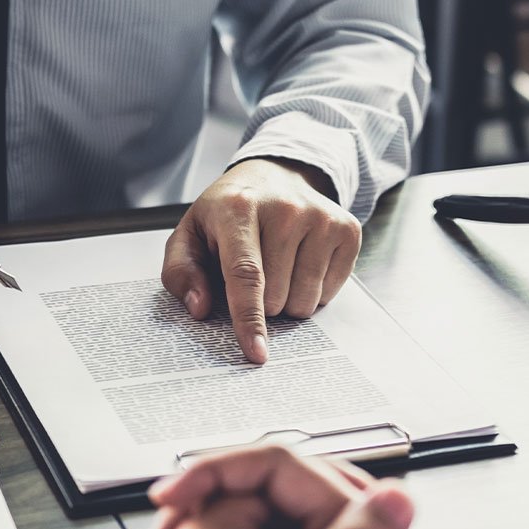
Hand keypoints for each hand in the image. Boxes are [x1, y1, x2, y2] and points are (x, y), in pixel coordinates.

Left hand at [161, 157, 361, 363]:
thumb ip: (181, 272)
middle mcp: (285, 209)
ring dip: (288, 299)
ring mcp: (321, 217)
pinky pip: (330, 293)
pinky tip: (301, 261)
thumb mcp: (190, 235)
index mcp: (238, 208)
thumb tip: (199, 308)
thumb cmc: (228, 214)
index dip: (249, 319)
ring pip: (305, 301)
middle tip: (254, 272)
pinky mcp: (347, 229)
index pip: (246, 275)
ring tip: (278, 265)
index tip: (256, 353)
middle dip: (261, 303)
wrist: (274, 175)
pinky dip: (313, 290)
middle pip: (276, 297)